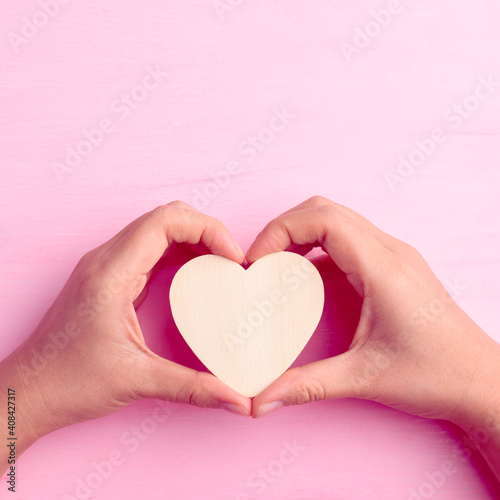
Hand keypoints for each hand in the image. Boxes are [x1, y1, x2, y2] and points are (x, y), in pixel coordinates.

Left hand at [0, 201, 250, 474]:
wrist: (30, 391)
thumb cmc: (69, 382)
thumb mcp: (136, 381)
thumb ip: (192, 388)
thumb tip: (237, 399)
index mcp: (111, 273)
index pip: (165, 221)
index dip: (206, 229)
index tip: (232, 256)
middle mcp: (107, 260)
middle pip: (165, 217)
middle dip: (205, 230)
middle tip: (231, 259)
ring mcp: (107, 266)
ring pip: (158, 229)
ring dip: (193, 239)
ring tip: (220, 264)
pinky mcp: (110, 278)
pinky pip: (150, 250)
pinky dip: (179, 253)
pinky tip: (196, 274)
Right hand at [248, 196, 499, 476]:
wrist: (482, 380)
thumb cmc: (436, 375)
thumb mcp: (365, 378)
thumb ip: (307, 385)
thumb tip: (259, 400)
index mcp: (384, 269)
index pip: (324, 219)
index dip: (281, 230)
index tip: (256, 260)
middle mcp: (390, 251)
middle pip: (325, 209)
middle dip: (284, 227)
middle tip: (259, 260)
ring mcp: (394, 255)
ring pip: (336, 219)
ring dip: (300, 233)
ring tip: (275, 264)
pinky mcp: (393, 265)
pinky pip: (348, 238)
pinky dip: (317, 246)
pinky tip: (304, 276)